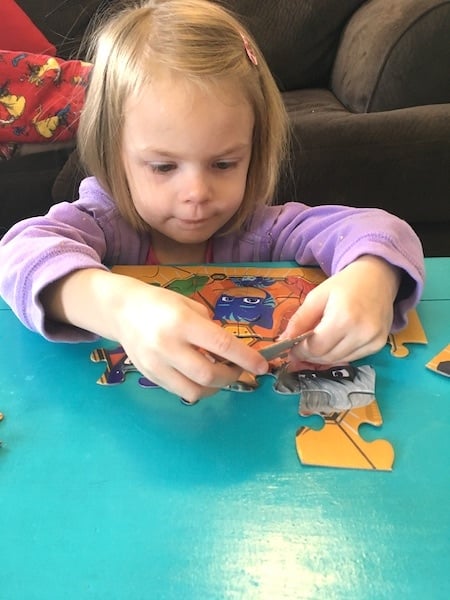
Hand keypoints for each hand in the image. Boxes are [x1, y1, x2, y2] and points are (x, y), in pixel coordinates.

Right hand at [110, 276, 267, 401]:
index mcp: (182, 322)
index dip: (246, 358)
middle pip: (208, 375)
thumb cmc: (161, 303)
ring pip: (194, 391)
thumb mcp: (190, 306)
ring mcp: (156, 364)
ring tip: (220, 375)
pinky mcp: (149, 376)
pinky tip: (200, 376)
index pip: (221, 345)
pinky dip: (196, 388)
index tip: (262, 366)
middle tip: (238, 369)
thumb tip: (232, 351)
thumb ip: (210, 329)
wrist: (122, 310)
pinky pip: (179, 391)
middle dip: (231, 376)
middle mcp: (168, 345)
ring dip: (215, 388)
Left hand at [280, 255, 400, 363]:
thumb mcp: (316, 296)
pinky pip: (352, 358)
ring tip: (313, 347)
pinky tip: (332, 344)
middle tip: (298, 351)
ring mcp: (373, 340)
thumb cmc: (345, 284)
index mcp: (344, 316)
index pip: (316, 347)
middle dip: (309, 356)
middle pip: (327, 356)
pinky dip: (338, 355)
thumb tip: (283, 341)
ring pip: (338, 360)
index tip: (290, 349)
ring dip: (322, 358)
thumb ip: (299, 320)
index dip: (300, 351)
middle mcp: (361, 332)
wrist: (377, 277)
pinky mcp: (379, 344)